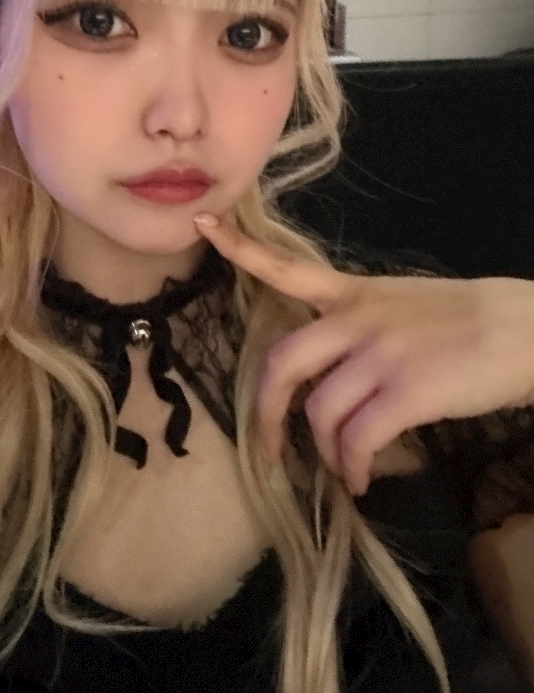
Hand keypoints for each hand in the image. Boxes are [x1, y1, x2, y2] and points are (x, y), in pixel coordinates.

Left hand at [194, 214, 533, 494]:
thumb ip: (358, 328)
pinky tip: (364, 479)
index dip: (241, 249)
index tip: (202, 224)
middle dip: (266, 414)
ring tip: (346, 470)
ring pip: (321, 413)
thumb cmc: (467, 321)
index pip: (287, 265)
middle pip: (283, 363)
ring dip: (328, 454)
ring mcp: (380, 354)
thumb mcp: (402, 304)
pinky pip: (357, 439)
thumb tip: (330, 381)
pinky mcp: (407, 391)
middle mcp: (357, 319)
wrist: (527, 328)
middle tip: (269, 448)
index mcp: (354, 293)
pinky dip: (354, 467)